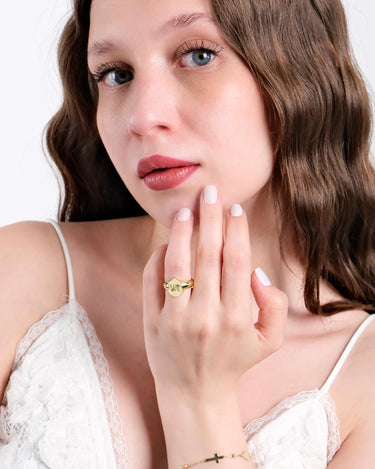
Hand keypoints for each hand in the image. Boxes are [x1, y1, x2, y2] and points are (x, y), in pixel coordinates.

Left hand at [143, 186, 287, 402]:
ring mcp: (176, 320)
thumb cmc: (234, 362)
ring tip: (186, 209)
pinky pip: (152, 282)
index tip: (234, 208)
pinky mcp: (152, 322)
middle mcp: (206, 316)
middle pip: (208, 255)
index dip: (236, 230)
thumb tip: (256, 272)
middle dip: (210, 218)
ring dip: (182, 232)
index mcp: (238, 317)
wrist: (195, 394)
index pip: (237, 261)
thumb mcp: (270, 341)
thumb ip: (274, 306)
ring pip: (177, 263)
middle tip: (210, 192)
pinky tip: (167, 241)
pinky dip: (158, 257)